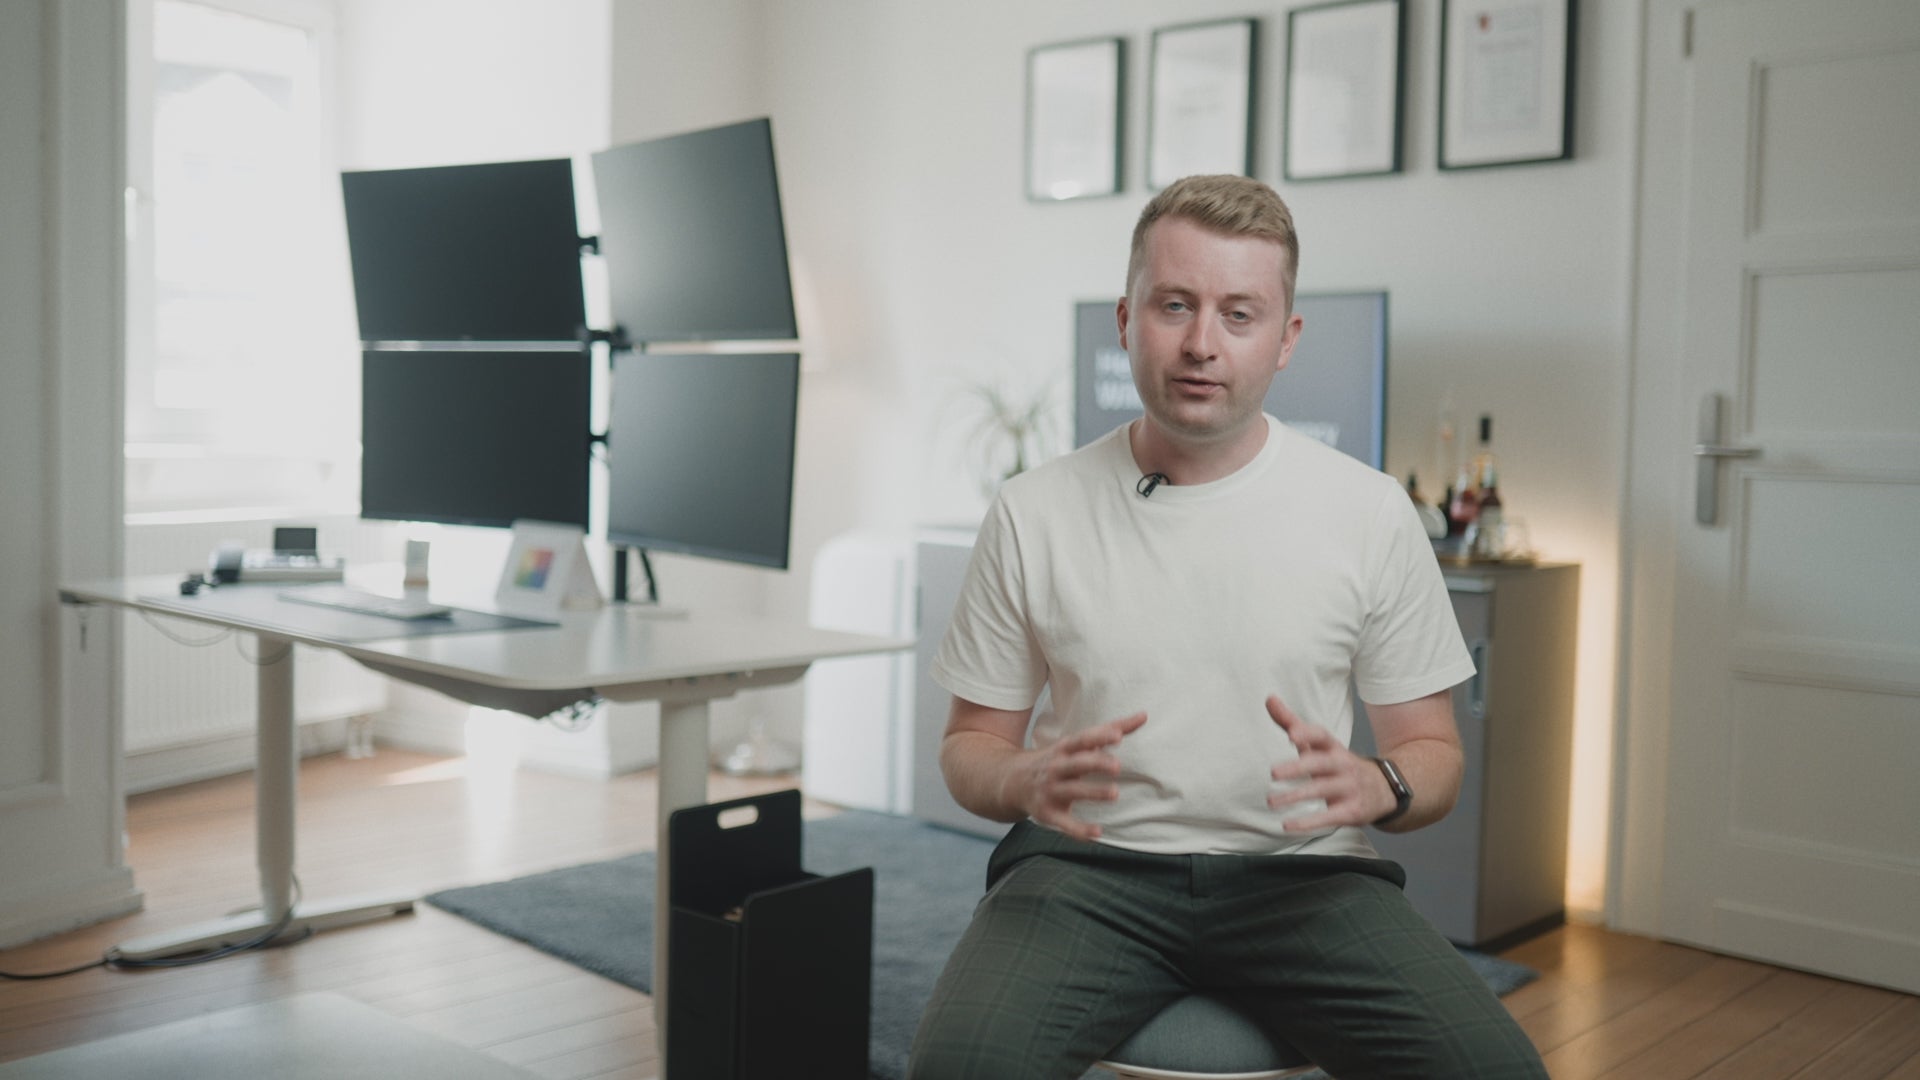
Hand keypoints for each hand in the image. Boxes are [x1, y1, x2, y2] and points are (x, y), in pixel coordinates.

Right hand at [1005, 712, 1145, 840]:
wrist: (1012, 781)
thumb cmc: (1057, 759)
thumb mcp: (1077, 743)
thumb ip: (1111, 730)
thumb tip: (1144, 715)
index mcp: (1064, 749)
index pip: (1082, 740)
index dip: (1099, 737)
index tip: (1117, 735)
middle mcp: (1056, 768)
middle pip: (1076, 763)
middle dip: (1095, 763)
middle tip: (1117, 766)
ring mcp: (1050, 791)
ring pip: (1072, 791)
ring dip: (1092, 792)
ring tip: (1114, 793)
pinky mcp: (1048, 814)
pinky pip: (1065, 823)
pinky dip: (1080, 830)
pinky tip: (1098, 832)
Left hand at [1265, 695, 1392, 832]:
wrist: (1384, 790)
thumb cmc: (1339, 764)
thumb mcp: (1320, 744)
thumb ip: (1293, 723)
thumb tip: (1269, 698)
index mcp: (1333, 747)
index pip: (1322, 736)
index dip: (1308, 734)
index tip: (1291, 734)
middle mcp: (1343, 765)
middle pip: (1322, 764)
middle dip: (1298, 767)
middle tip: (1273, 773)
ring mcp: (1349, 788)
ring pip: (1323, 791)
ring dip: (1296, 797)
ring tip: (1271, 802)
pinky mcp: (1352, 811)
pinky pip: (1330, 816)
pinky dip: (1308, 822)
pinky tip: (1287, 825)